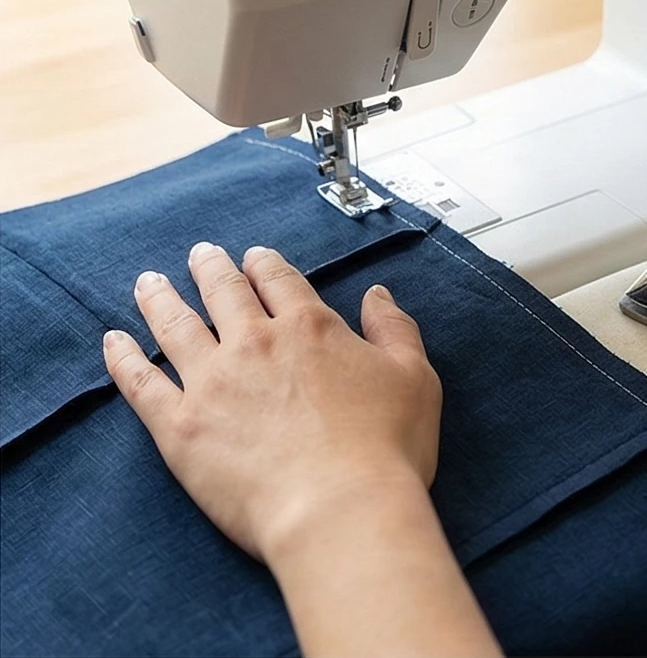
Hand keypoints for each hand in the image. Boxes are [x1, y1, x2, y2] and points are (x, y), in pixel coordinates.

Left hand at [102, 243, 441, 560]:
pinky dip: (123, 358)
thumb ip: (394, 329)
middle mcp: (256, 343)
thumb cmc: (387, 449)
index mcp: (310, 328)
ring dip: (160, 299)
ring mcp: (213, 382)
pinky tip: (114, 341)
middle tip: (200, 255)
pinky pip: (141, 383)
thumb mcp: (415, 378)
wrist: (341, 510)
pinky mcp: (181, 427)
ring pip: (176, 325)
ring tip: (148, 282)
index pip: (279, 280)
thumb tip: (378, 294)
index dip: (264, 265)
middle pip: (223, 292)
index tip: (254, 257)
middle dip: (211, 269)